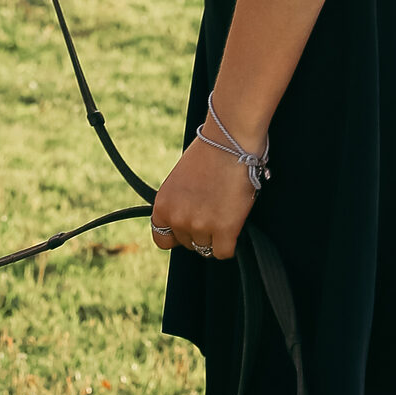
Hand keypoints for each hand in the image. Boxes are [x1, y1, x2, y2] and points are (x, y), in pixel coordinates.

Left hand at [149, 132, 257, 260]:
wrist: (229, 142)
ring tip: (223, 211)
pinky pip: (224, 252)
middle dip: (199, 233)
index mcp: (162, 205)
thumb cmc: (207, 155)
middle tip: (212, 211)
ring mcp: (200, 225)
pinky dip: (230, 243)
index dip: (177, 235)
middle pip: (188, 244)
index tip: (188, 226)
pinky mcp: (224, 230)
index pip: (162, 239)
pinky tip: (233, 224)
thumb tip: (183, 225)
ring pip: (207, 249)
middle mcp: (177, 218)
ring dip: (216, 236)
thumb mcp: (178, 182)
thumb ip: (177, 205)